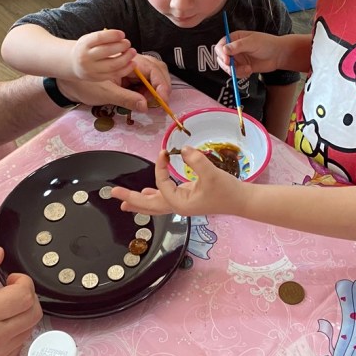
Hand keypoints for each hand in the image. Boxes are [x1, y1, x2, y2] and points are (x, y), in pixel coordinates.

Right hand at [0, 247, 40, 355]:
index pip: (24, 296)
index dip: (23, 282)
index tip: (12, 279)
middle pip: (34, 313)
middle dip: (27, 296)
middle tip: (11, 291)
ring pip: (29, 329)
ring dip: (22, 314)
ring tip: (2, 308)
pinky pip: (19, 344)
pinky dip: (15, 331)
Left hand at [58, 55, 171, 112]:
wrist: (68, 81)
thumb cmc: (84, 83)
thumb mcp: (106, 93)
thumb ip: (127, 99)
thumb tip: (145, 106)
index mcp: (127, 61)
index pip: (153, 69)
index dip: (161, 85)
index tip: (163, 99)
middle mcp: (132, 62)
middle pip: (157, 69)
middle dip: (163, 86)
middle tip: (162, 103)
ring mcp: (131, 69)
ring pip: (153, 75)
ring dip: (157, 88)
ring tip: (153, 102)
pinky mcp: (128, 76)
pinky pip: (144, 81)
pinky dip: (149, 91)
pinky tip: (145, 100)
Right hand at [70, 29, 135, 82]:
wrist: (73, 63)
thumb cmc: (86, 48)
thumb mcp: (89, 39)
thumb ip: (103, 37)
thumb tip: (122, 37)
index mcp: (84, 44)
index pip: (99, 38)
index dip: (113, 35)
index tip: (122, 34)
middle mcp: (86, 57)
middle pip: (107, 51)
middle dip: (121, 46)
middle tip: (128, 43)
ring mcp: (91, 69)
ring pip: (112, 65)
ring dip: (126, 58)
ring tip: (132, 52)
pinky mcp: (97, 78)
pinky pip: (114, 74)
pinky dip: (126, 69)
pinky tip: (132, 63)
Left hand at [111, 148, 246, 217]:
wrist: (242, 201)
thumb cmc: (228, 190)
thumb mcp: (212, 175)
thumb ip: (197, 161)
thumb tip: (183, 149)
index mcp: (180, 204)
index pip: (162, 184)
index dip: (159, 167)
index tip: (163, 152)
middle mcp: (177, 206)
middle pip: (149, 205)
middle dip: (131, 198)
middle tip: (113, 193)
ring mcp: (181, 204)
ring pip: (155, 205)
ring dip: (139, 202)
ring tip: (122, 203)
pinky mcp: (186, 199)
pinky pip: (163, 200)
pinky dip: (152, 198)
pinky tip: (146, 193)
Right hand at [215, 31, 285, 79]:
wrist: (279, 55)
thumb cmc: (267, 44)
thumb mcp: (252, 42)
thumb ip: (238, 46)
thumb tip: (224, 49)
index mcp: (234, 38)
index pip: (221, 46)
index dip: (221, 53)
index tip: (227, 60)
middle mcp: (234, 49)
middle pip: (221, 58)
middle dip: (226, 65)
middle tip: (233, 69)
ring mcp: (238, 59)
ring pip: (228, 68)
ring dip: (235, 71)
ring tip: (248, 69)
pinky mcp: (242, 67)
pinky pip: (236, 73)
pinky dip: (241, 74)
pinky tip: (250, 70)